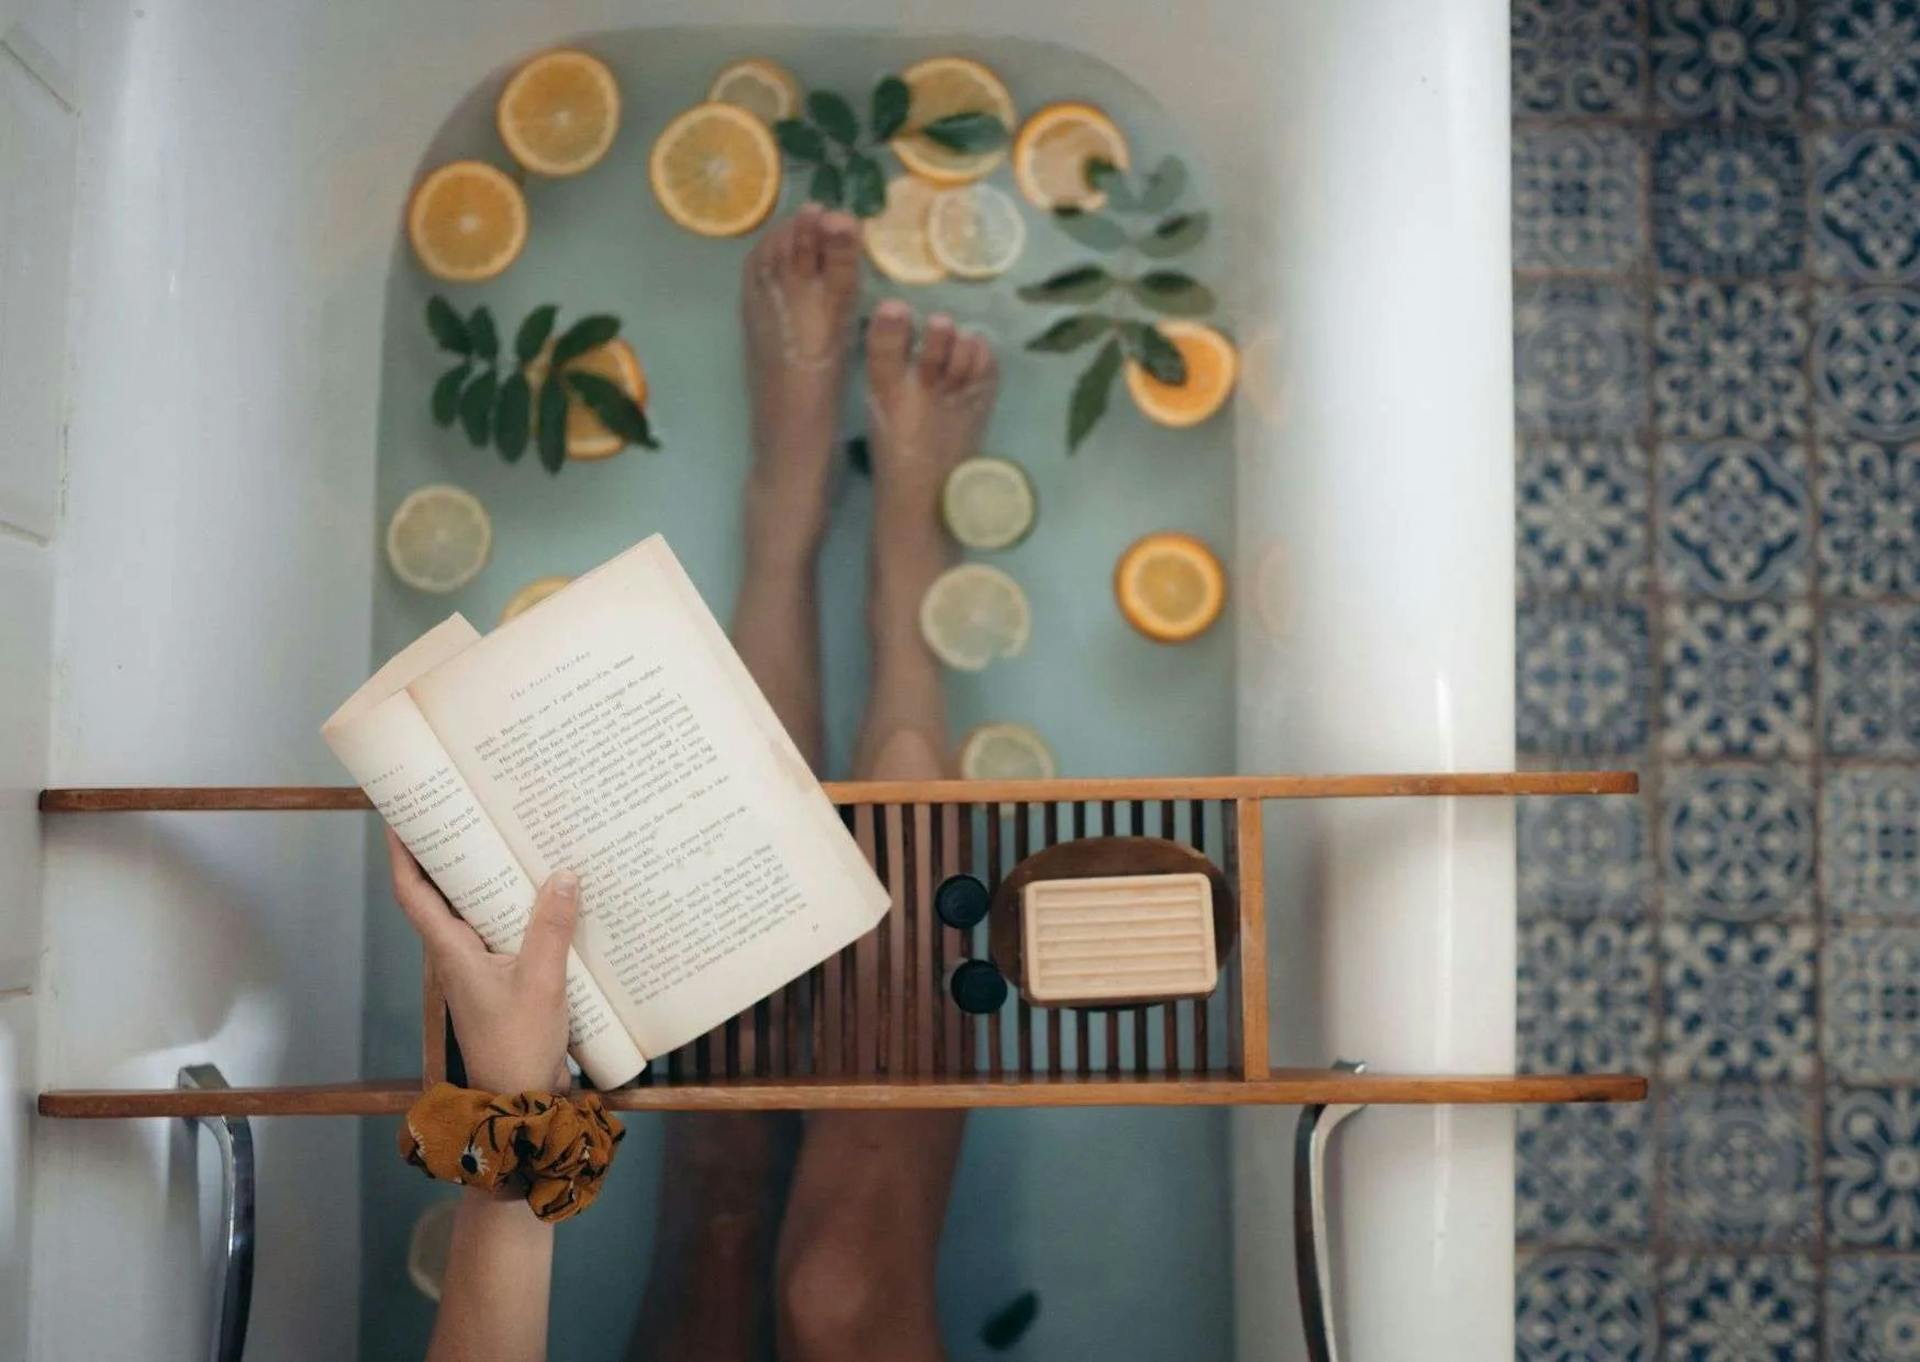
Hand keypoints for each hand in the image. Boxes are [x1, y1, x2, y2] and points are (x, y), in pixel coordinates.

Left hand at [387, 830, 575, 1093]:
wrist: (520, 1099)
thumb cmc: (516, 1046)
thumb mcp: (541, 982)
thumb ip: (550, 927)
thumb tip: (564, 874)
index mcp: (450, 951)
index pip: (412, 893)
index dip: (401, 853)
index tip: (401, 814)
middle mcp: (456, 955)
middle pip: (439, 894)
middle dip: (446, 852)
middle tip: (465, 810)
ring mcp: (478, 968)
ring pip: (472, 911)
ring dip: (483, 878)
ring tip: (506, 840)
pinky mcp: (502, 979)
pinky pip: (502, 932)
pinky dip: (516, 907)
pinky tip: (544, 894)